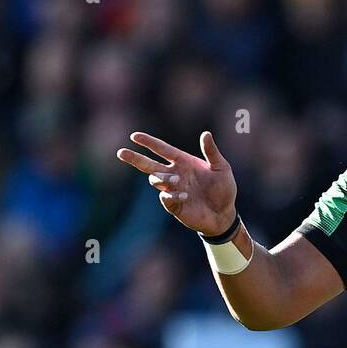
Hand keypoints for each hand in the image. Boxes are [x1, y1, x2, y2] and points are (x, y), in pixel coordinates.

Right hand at [116, 130, 237, 236]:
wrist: (225, 214)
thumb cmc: (224, 189)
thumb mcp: (221, 168)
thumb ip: (212, 152)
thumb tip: (205, 134)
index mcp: (183, 161)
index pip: (162, 149)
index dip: (148, 142)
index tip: (134, 136)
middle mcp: (174, 173)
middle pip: (149, 164)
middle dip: (135, 158)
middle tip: (121, 152)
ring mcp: (173, 189)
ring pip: (155, 179)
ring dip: (163, 177)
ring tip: (177, 180)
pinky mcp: (174, 205)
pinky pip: (165, 197)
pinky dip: (172, 195)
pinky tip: (184, 195)